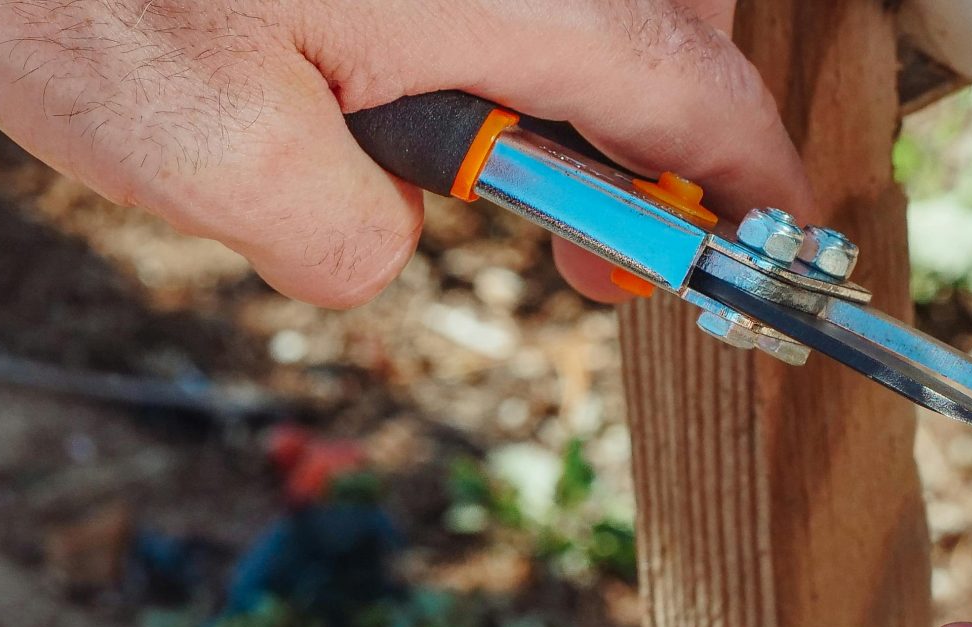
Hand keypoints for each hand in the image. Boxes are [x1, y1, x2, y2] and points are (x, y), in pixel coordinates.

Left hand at [0, 0, 813, 307]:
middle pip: (666, 29)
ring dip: (576, 87)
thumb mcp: (198, 151)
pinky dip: (505, 39)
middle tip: (588, 257)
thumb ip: (337, 237)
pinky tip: (398, 78)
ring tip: (481, 169)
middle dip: (662, 146)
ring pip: (587, 5)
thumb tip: (377, 247)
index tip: (773, 254)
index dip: (749, 187)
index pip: (692, 96)